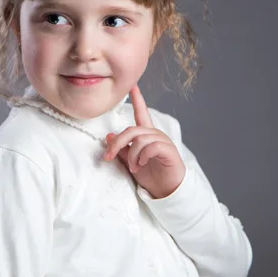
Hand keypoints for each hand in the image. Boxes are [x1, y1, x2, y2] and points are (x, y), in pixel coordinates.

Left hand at [103, 84, 185, 198]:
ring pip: (140, 139)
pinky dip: (143, 156)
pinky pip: (151, 146)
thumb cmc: (150, 175)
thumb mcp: (131, 162)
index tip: (132, 85)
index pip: (141, 113)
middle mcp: (155, 134)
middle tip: (109, 156)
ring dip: (132, 155)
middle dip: (117, 143)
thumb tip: (108, 136)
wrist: (166, 191)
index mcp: (146, 135)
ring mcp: (163, 141)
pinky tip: (142, 164)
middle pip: (132, 130)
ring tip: (133, 167)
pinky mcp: (169, 150)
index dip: (137, 99)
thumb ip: (121, 150)